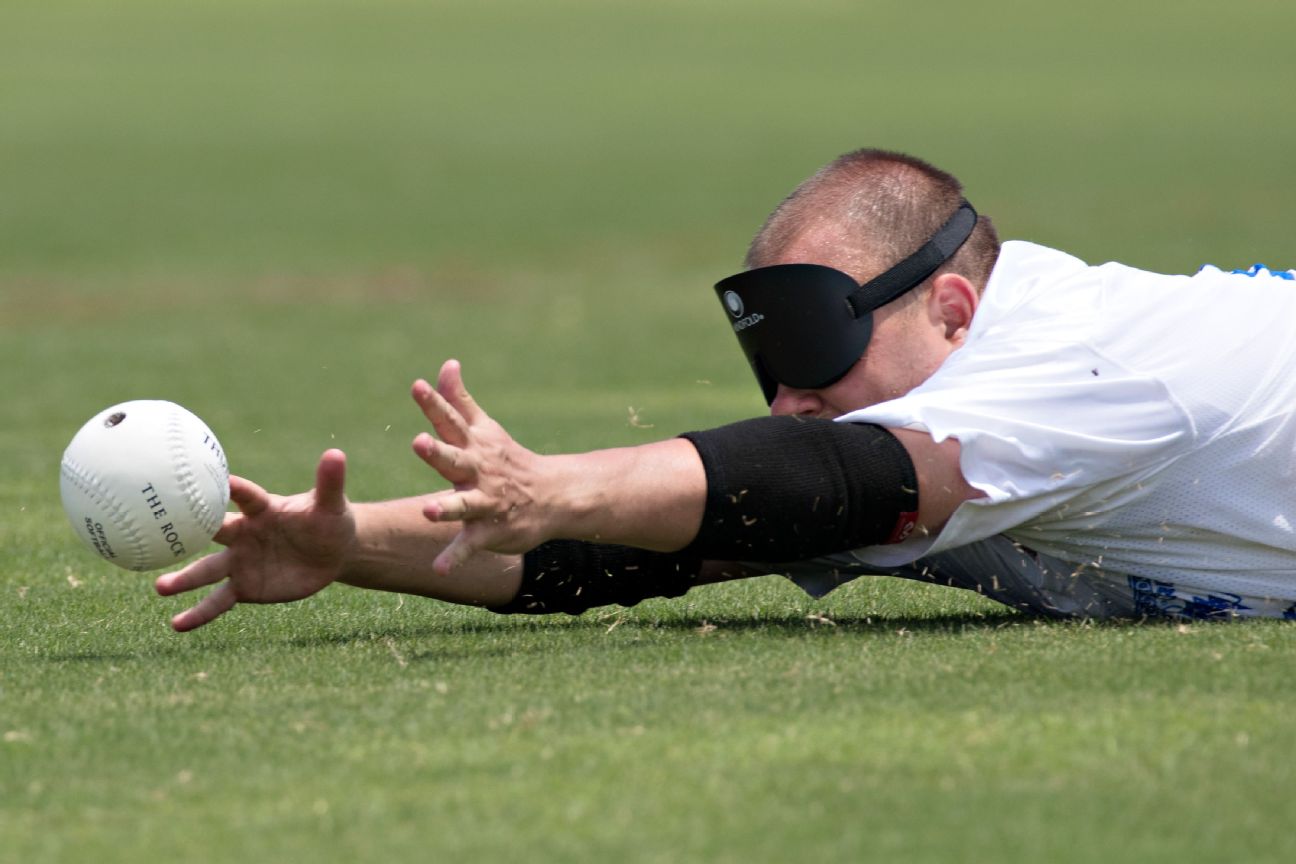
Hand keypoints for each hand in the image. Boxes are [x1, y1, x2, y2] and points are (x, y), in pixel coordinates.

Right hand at [155, 449, 355, 630]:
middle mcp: (243, 533)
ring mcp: (240, 561)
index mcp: (261, 508)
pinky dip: (199, 613)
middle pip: (210, 532)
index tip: (208, 481)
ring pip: (207, 571)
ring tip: (160, 588)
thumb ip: (330, 482)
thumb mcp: (332, 504)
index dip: (229, 488)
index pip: (243, 496)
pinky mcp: (244, 587)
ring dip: (184, 579)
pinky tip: (178, 625)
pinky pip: (218, 601)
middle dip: (185, 534)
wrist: (332, 553)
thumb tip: (336, 453)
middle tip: (153, 533)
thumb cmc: (328, 521)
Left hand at [411, 360, 548, 574]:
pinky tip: (439, 569)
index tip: (417, 386)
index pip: (451, 421)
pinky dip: (456, 557)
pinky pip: (470, 545)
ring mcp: (486, 501)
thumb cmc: (509, 460)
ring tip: (429, 511)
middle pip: (455, 459)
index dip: (434, 404)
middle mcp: (479, 471)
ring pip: (464, 505)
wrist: (555, 496)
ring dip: (447, 507)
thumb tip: (446, 364)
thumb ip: (459, 399)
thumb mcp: (484, 429)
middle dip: (437, 452)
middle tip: (419, 442)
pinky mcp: (490, 530)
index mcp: (474, 445)